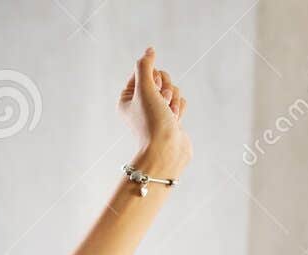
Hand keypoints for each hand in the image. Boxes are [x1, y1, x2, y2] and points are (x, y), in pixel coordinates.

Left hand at [117, 47, 190, 175]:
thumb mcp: (145, 89)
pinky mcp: (170, 118)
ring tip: (169, 115)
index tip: (154, 89)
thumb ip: (145, 66)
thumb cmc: (152, 122)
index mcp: (127, 98)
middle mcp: (139, 104)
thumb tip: (149, 50)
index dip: (154, 77)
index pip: (144, 72)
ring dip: (174, 100)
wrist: (166, 151)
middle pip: (161, 79)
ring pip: (173, 89)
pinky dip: (180, 109)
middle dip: (166, 88)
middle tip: (162, 102)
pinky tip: (175, 121)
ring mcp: (156, 111)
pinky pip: (180, 102)